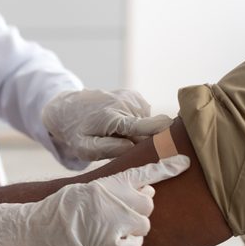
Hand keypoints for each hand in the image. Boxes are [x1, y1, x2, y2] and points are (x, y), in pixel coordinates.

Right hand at [0, 155, 189, 245]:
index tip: (187, 163)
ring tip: (110, 228)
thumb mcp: (90, 188)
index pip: (144, 173)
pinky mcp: (111, 245)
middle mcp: (115, 199)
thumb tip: (148, 193)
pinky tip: (109, 242)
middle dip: (139, 210)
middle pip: (148, 205)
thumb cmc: (64, 207)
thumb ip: (118, 188)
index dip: (168, 167)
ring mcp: (115, 222)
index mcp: (109, 182)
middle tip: (118, 213)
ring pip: (144, 225)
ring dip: (132, 229)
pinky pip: (136, 245)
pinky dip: (127, 245)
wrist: (39, 227)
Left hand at [42, 89, 173, 160]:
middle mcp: (124, 103)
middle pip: (149, 130)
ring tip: (115, 134)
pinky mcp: (134, 95)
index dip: (161, 133)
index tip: (177, 138)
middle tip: (122, 147)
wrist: (67, 108)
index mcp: (112, 118)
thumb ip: (108, 149)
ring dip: (137, 133)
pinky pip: (145, 116)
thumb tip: (132, 148)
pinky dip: (137, 123)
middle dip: (143, 142)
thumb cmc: (75, 133)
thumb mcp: (84, 148)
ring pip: (148, 124)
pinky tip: (120, 125)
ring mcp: (131, 97)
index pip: (143, 126)